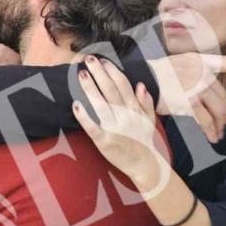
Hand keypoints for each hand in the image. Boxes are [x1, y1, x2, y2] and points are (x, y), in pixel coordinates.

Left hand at [73, 57, 170, 192]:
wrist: (146, 165)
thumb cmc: (146, 141)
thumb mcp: (150, 120)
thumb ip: (146, 102)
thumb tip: (140, 85)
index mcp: (135, 109)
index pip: (123, 85)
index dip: (112, 71)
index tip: (103, 61)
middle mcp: (125, 116)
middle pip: (110, 90)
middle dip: (99, 73)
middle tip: (88, 59)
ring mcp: (115, 128)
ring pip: (100, 104)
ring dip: (90, 88)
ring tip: (81, 74)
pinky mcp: (105, 142)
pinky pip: (92, 127)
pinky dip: (84, 116)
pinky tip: (75, 105)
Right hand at [146, 53, 225, 142]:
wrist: (141, 77)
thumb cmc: (158, 74)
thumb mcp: (180, 64)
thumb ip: (197, 74)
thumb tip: (210, 95)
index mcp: (201, 60)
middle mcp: (201, 72)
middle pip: (223, 96)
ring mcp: (195, 86)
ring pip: (217, 110)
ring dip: (220, 124)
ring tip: (219, 133)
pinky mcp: (188, 101)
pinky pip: (205, 119)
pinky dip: (210, 130)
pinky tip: (212, 137)